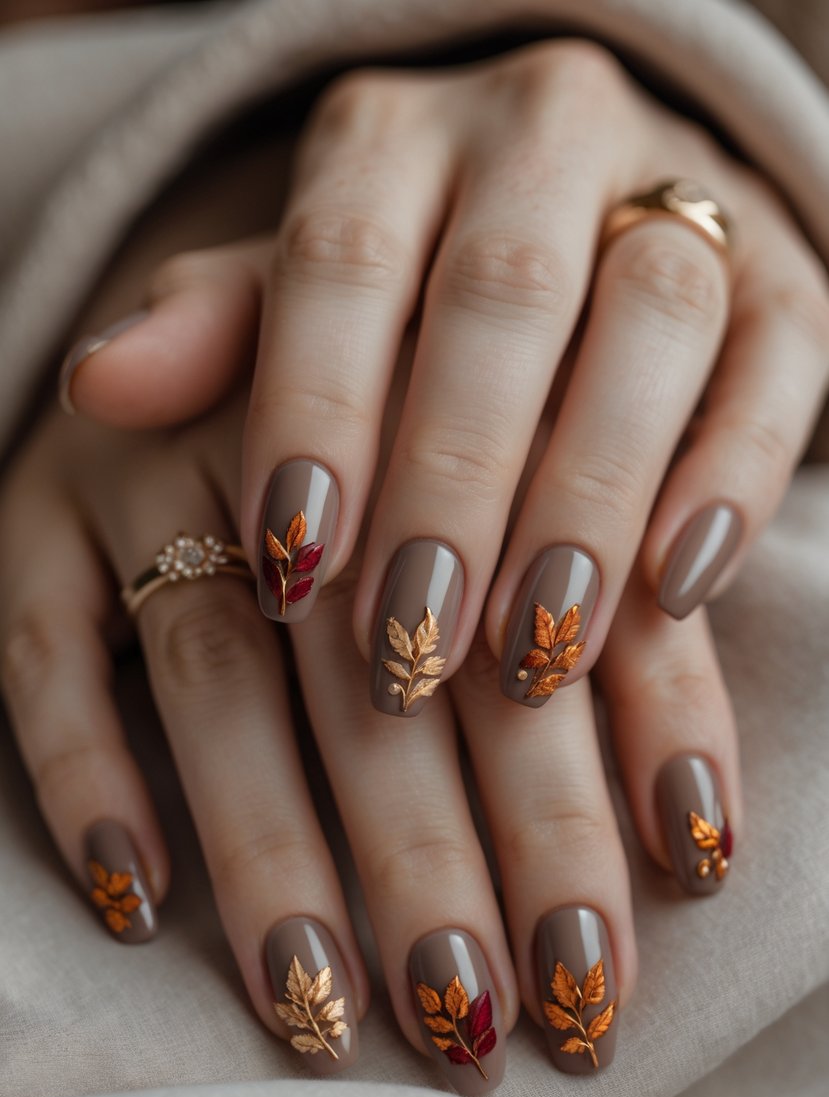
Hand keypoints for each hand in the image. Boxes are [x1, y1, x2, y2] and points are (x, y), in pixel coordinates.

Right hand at [0, 380, 740, 1094]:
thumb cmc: (404, 423)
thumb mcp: (525, 481)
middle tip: (488, 1016)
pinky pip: (44, 647)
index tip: (636, 921)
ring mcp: (147, 466)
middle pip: (376, 665)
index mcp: (442, 407)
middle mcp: (291, 429)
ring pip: (216, 672)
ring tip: (328, 1008)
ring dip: (272, 848)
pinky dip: (87, 773)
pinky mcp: (35, 514)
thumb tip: (698, 828)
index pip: (534, 601)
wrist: (227, 318)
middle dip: (438, 851)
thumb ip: (623, 623)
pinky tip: (137, 901)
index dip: (595, 763)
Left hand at [61, 38, 828, 716]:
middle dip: (453, 485)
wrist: (588, 222)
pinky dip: (730, 479)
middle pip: (500, 300)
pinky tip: (675, 591)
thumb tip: (102, 385)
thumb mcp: (297, 299)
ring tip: (535, 653)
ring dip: (589, 499)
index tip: (294, 564)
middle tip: (408, 645)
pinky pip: (776, 364)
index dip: (316, 410)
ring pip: (650, 323)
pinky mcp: (784, 277)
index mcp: (398, 137)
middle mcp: (541, 137)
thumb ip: (218, 335)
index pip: (340, 257)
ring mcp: (677, 195)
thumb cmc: (408, 290)